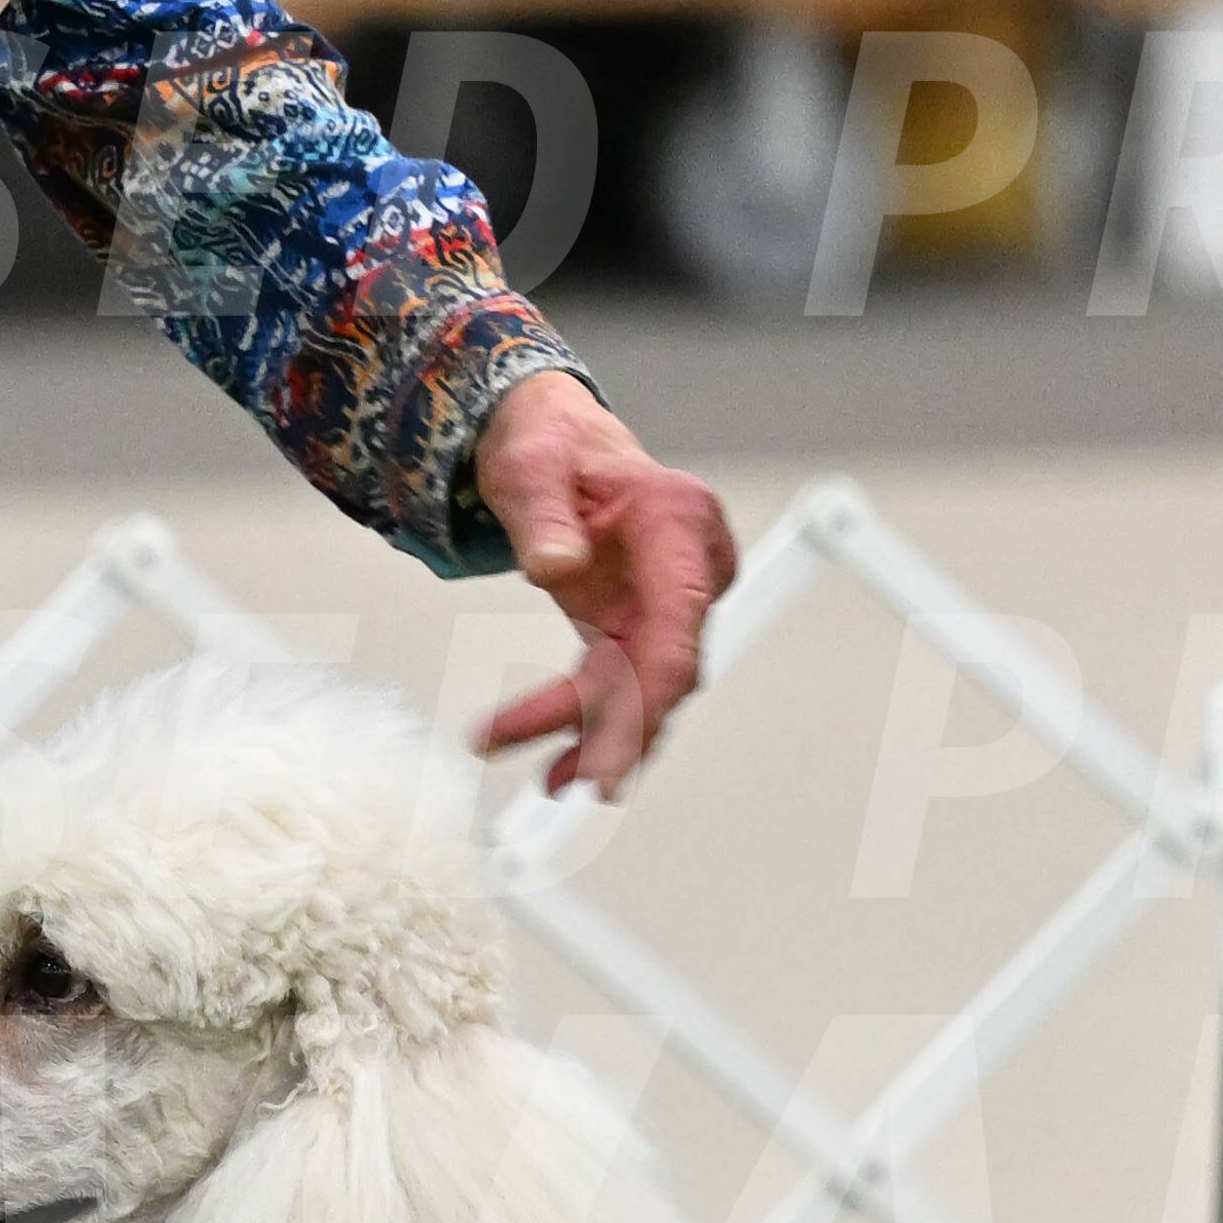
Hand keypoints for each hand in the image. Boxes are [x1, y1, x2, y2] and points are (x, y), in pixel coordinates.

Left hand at [471, 371, 735, 799]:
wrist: (554, 441)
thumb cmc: (547, 445)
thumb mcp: (529, 467)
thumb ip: (542, 516)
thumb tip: (554, 568)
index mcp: (678, 521)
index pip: (680, 624)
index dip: (652, 697)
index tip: (613, 756)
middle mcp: (692, 567)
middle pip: (664, 668)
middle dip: (616, 731)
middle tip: (567, 781)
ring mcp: (672, 601)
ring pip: (646, 689)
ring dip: (599, 741)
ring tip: (550, 781)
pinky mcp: (643, 624)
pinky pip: (624, 685)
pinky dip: (592, 726)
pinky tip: (559, 764)